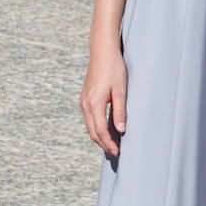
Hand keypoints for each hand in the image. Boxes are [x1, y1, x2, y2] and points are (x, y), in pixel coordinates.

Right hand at [80, 40, 127, 154]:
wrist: (102, 52)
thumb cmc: (114, 68)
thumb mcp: (121, 90)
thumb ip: (120, 111)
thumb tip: (121, 131)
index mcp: (94, 103)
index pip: (100, 131)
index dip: (109, 143)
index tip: (118, 152)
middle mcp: (85, 104)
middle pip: (92, 132)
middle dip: (103, 144)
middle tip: (116, 153)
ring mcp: (83, 102)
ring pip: (89, 127)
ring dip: (99, 138)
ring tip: (112, 145)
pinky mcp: (85, 99)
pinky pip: (89, 119)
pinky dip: (96, 128)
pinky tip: (105, 131)